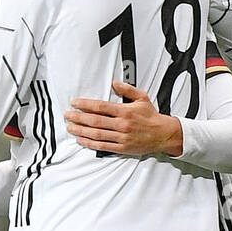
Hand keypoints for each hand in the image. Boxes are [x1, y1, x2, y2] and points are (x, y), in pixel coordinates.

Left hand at [64, 81, 182, 156]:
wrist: (163, 134)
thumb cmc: (151, 116)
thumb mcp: (142, 97)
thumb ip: (127, 89)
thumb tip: (114, 83)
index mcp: (125, 111)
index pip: (101, 106)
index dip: (85, 105)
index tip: (75, 103)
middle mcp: (121, 124)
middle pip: (95, 121)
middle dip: (78, 118)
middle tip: (68, 115)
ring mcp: (121, 137)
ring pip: (96, 134)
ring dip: (81, 131)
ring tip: (70, 127)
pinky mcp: (121, 148)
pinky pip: (102, 146)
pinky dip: (90, 143)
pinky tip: (80, 140)